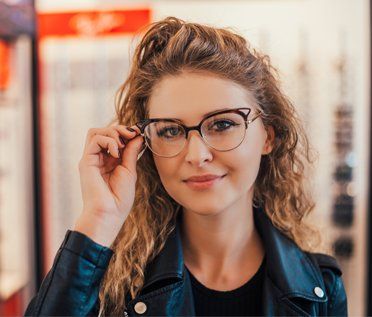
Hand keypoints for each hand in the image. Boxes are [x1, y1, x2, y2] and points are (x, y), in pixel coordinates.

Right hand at [74, 124, 144, 245]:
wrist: (109, 214)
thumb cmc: (119, 198)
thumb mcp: (129, 170)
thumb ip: (131, 152)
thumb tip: (138, 136)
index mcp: (108, 161)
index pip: (113, 138)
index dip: (125, 132)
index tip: (138, 133)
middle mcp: (97, 158)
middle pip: (103, 131)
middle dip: (120, 129)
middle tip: (133, 134)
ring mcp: (90, 159)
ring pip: (96, 132)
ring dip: (113, 133)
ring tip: (123, 145)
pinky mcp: (86, 161)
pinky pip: (95, 139)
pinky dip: (109, 141)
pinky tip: (117, 154)